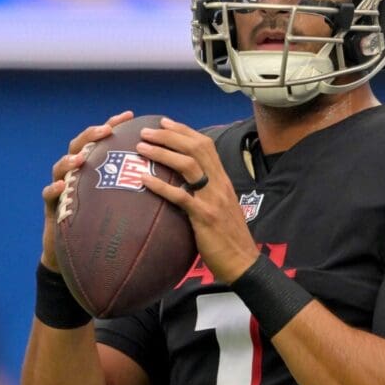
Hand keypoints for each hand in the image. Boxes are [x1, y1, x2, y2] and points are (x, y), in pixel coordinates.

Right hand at [40, 110, 134, 271]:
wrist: (79, 255)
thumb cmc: (106, 226)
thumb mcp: (124, 204)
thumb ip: (139, 188)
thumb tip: (173, 178)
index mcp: (94, 168)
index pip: (102, 141)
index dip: (113, 125)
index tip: (129, 115)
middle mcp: (75, 173)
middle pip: (79, 145)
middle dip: (91, 135)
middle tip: (105, 130)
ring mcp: (61, 188)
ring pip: (60, 166)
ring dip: (70, 160)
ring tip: (81, 158)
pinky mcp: (52, 207)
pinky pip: (48, 195)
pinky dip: (54, 188)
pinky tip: (62, 186)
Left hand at [137, 117, 259, 283]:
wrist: (243, 262)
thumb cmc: (228, 236)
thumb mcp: (221, 206)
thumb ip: (206, 191)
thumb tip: (184, 182)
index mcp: (223, 179)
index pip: (205, 145)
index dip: (184, 131)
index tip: (164, 123)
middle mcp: (219, 184)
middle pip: (195, 148)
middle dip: (169, 136)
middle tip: (146, 131)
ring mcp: (213, 199)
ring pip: (188, 165)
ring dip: (162, 153)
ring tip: (141, 148)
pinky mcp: (205, 217)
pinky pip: (181, 197)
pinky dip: (161, 186)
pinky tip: (143, 180)